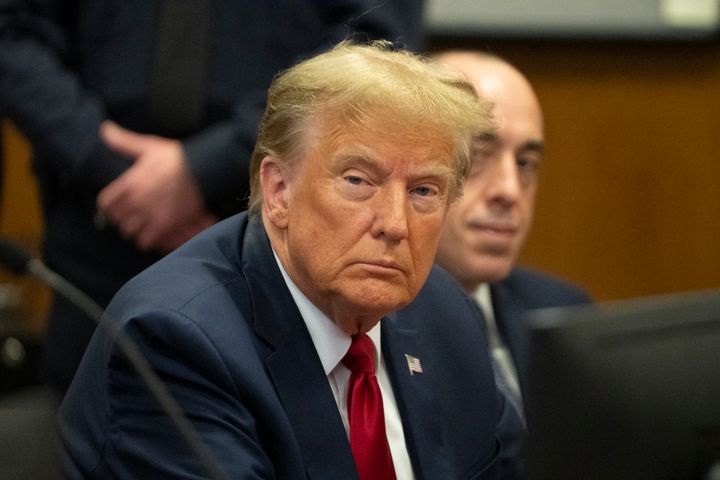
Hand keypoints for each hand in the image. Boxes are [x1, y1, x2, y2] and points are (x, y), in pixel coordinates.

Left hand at [97, 121, 217, 253]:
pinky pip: (146, 241)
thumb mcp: (148, 146)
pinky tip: (153, 234)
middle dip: (122, 219)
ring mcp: (150, 214)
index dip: (109, 207)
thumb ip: (123, 141)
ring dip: (134, 230)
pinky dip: (147, 240)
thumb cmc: (176, 157)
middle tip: (131, 217)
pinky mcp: (165, 225)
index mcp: (129, 183)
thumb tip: (104, 129)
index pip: (106, 203)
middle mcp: (136, 201)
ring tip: (142, 226)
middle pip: (117, 220)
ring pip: (130, 232)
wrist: (201, 170)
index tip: (116, 206)